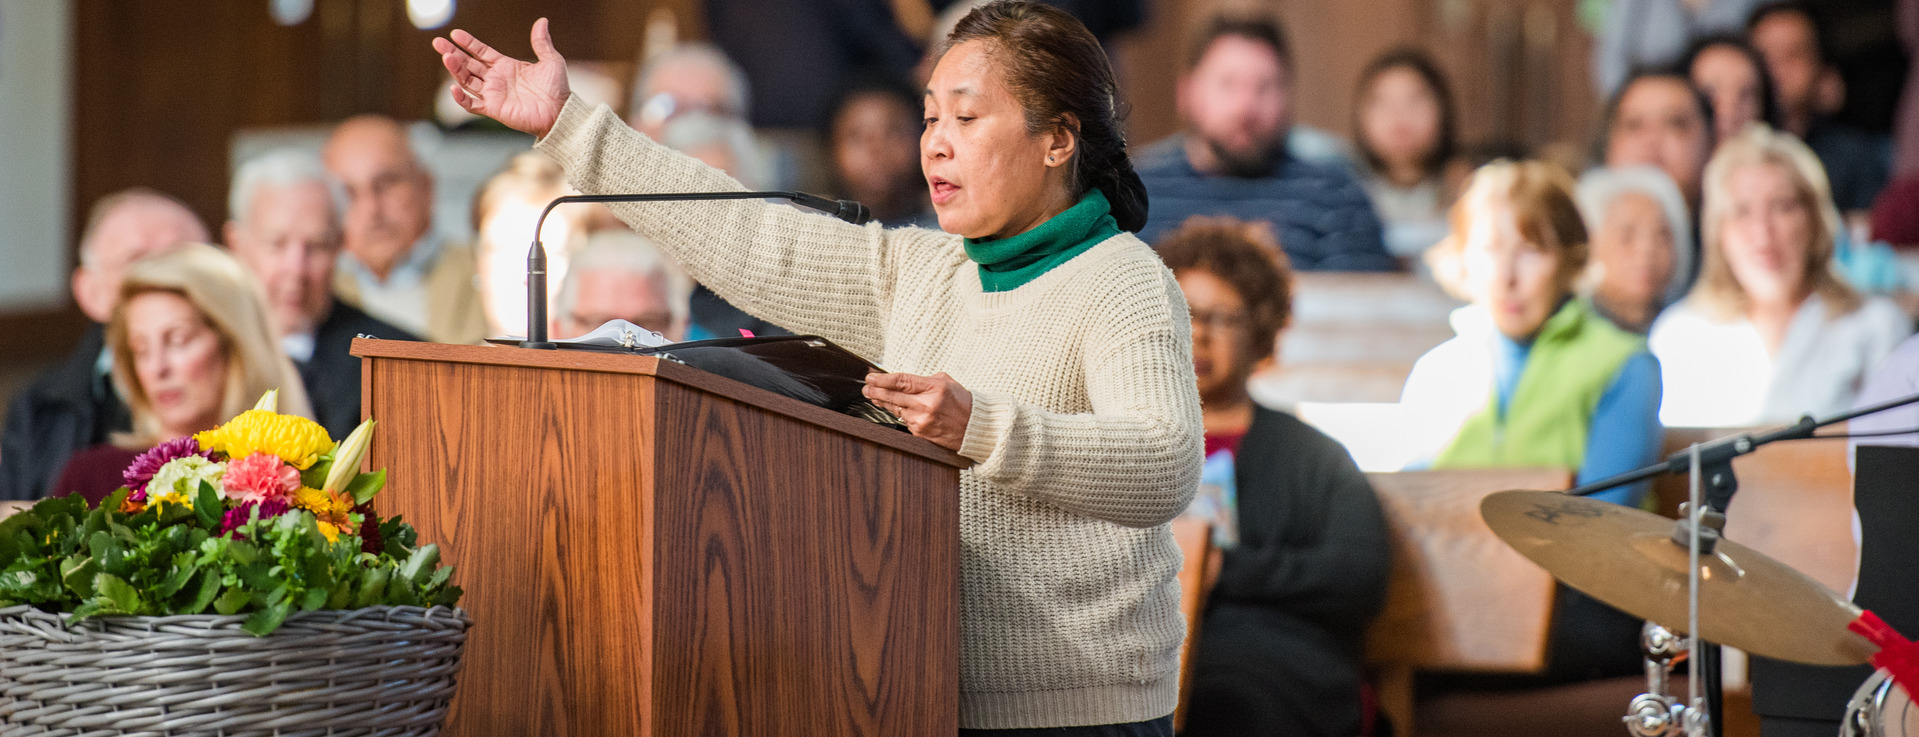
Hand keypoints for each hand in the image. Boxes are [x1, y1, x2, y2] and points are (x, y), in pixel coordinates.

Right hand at [433, 18, 570, 137]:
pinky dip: (461, 98)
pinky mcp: (494, 109)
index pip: (481, 52)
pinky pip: (472, 105)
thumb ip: (542, 42)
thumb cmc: (557, 89)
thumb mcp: (551, 60)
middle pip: (468, 64)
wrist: (560, 112)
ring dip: (455, 70)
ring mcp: (493, 94)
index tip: (456, 34)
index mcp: (505, 66)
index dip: (468, 43)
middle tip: (438, 43)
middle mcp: (496, 79)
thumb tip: (542, 21)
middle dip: (452, 53)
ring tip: (446, 57)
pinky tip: (453, 87)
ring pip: (467, 81)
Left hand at [863, 372, 972, 450]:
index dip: (882, 379)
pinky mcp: (920, 433)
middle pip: (892, 396)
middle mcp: (927, 405)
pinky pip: (904, 421)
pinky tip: (894, 409)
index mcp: (934, 388)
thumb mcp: (946, 382)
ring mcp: (922, 421)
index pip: (901, 381)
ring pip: (895, 410)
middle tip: (866, 388)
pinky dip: (899, 414)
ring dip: (883, 403)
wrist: (974, 427)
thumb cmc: (962, 403)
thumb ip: (923, 380)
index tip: (871, 377)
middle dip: (875, 391)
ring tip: (875, 397)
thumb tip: (900, 381)